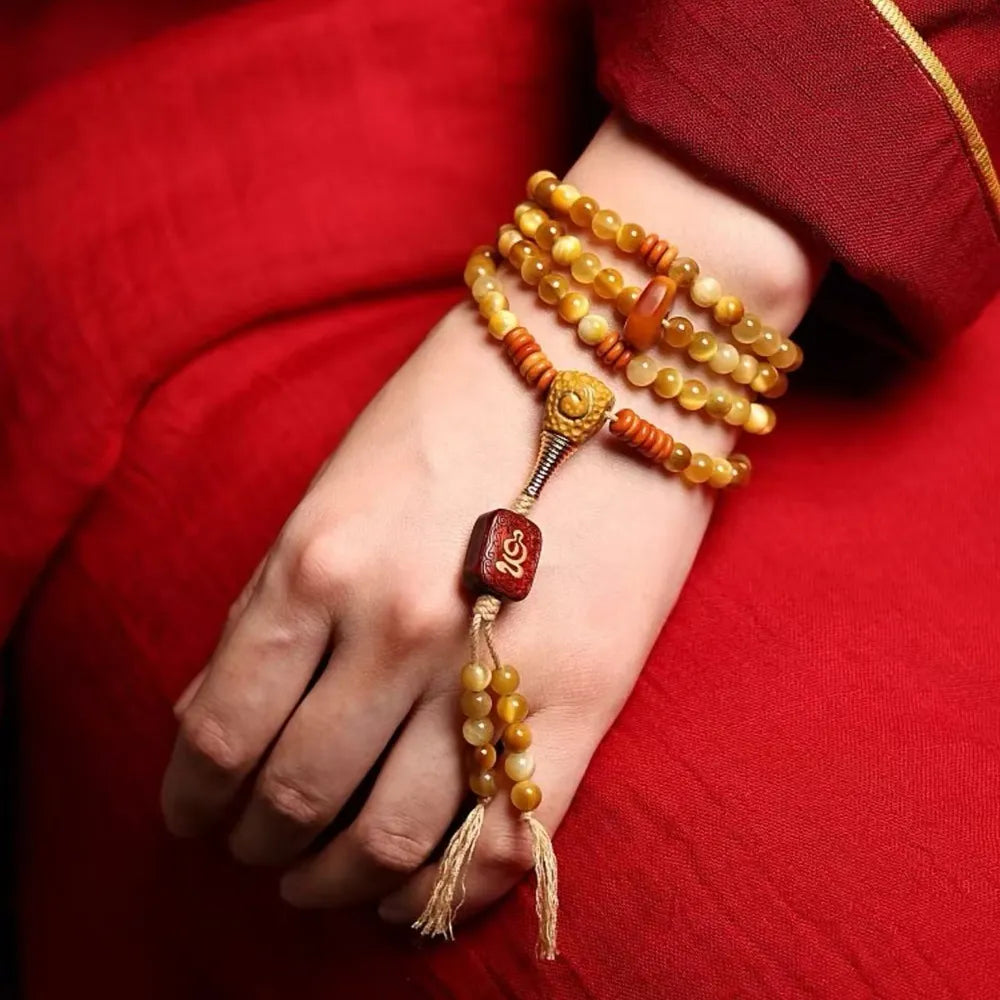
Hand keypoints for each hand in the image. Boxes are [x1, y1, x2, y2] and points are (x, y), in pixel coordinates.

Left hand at [161, 115, 823, 925]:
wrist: (613, 363)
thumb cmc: (463, 409)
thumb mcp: (339, 486)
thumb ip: (270, 605)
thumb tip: (207, 715)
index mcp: (316, 562)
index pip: (218, 734)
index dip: (191, 800)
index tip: (194, 819)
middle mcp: (393, 626)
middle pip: (295, 800)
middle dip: (260, 849)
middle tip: (261, 854)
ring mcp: (493, 669)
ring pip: (387, 844)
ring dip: (338, 884)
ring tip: (328, 881)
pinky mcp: (584, 699)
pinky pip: (500, 847)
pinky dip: (443, 894)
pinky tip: (416, 893)